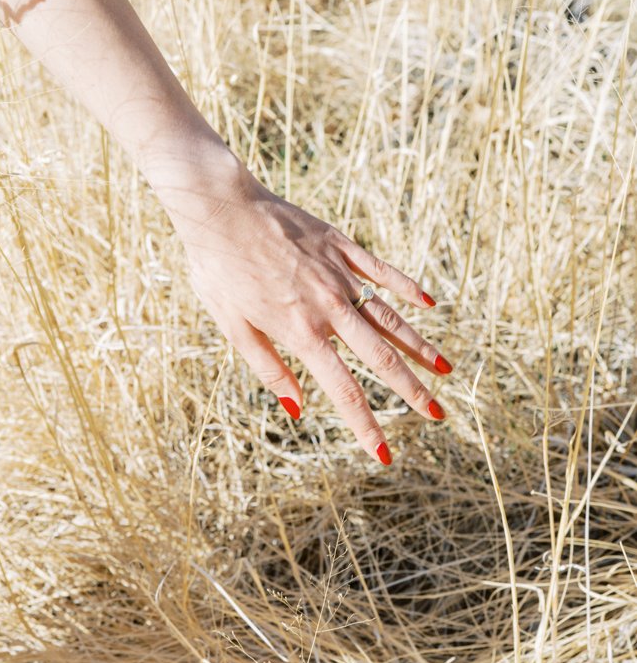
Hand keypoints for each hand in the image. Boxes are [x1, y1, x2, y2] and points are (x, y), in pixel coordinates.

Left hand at [163, 156, 452, 463]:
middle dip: (411, 390)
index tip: (385, 455)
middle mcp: (328, 307)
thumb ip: (269, 368)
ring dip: (418, 345)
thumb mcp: (233, 326)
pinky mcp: (339, 244)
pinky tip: (428, 302)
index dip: (366, 426)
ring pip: (389, 316)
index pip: (344, 390)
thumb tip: (297, 409)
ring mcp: (338, 274)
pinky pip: (381, 269)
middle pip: (380, 357)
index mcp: (301, 332)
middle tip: (438, 414)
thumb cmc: (218, 270)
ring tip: (445, 368)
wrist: (219, 207)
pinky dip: (406, 286)